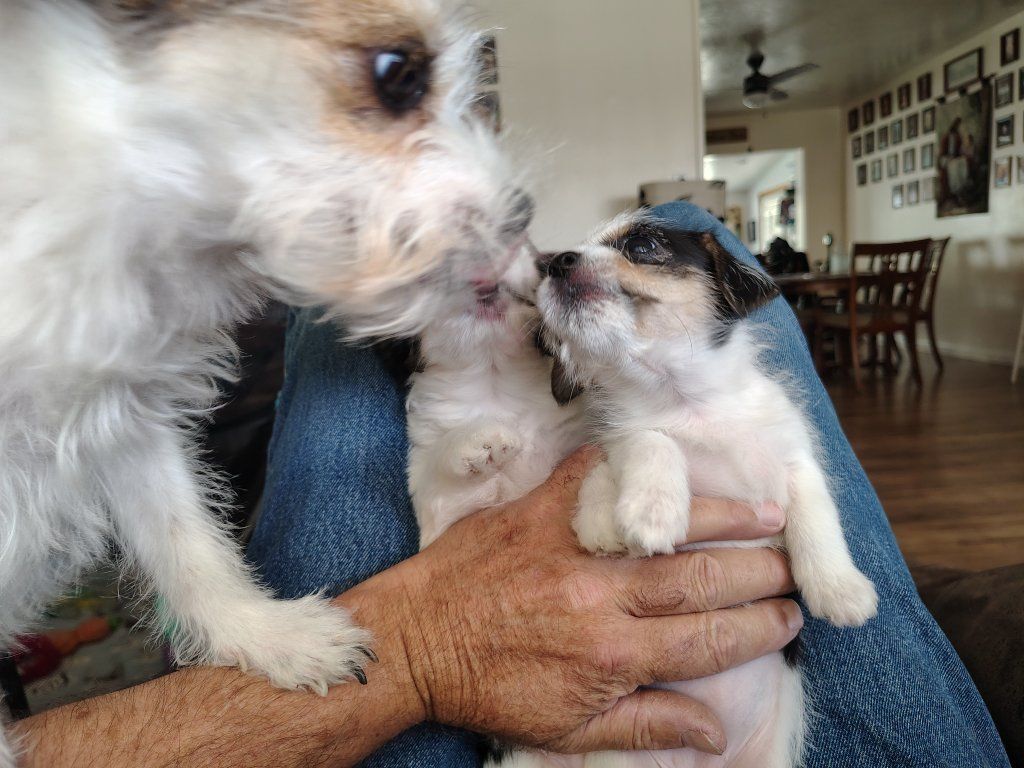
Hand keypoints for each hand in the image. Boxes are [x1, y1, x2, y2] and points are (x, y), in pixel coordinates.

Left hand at [373, 446, 799, 755]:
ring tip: (765, 515)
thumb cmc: (489, 688)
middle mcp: (601, 596)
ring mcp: (570, 546)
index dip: (758, 628)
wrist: (415, 641)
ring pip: (665, 528)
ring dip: (723, 520)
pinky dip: (632, 467)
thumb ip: (646, 725)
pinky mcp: (539, 510)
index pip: (709, 640)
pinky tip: (669, 462)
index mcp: (612, 654)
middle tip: (794, 564)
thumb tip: (714, 731)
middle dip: (758, 573)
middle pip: (701, 580)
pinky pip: (594, 477)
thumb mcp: (567, 727)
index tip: (790, 616)